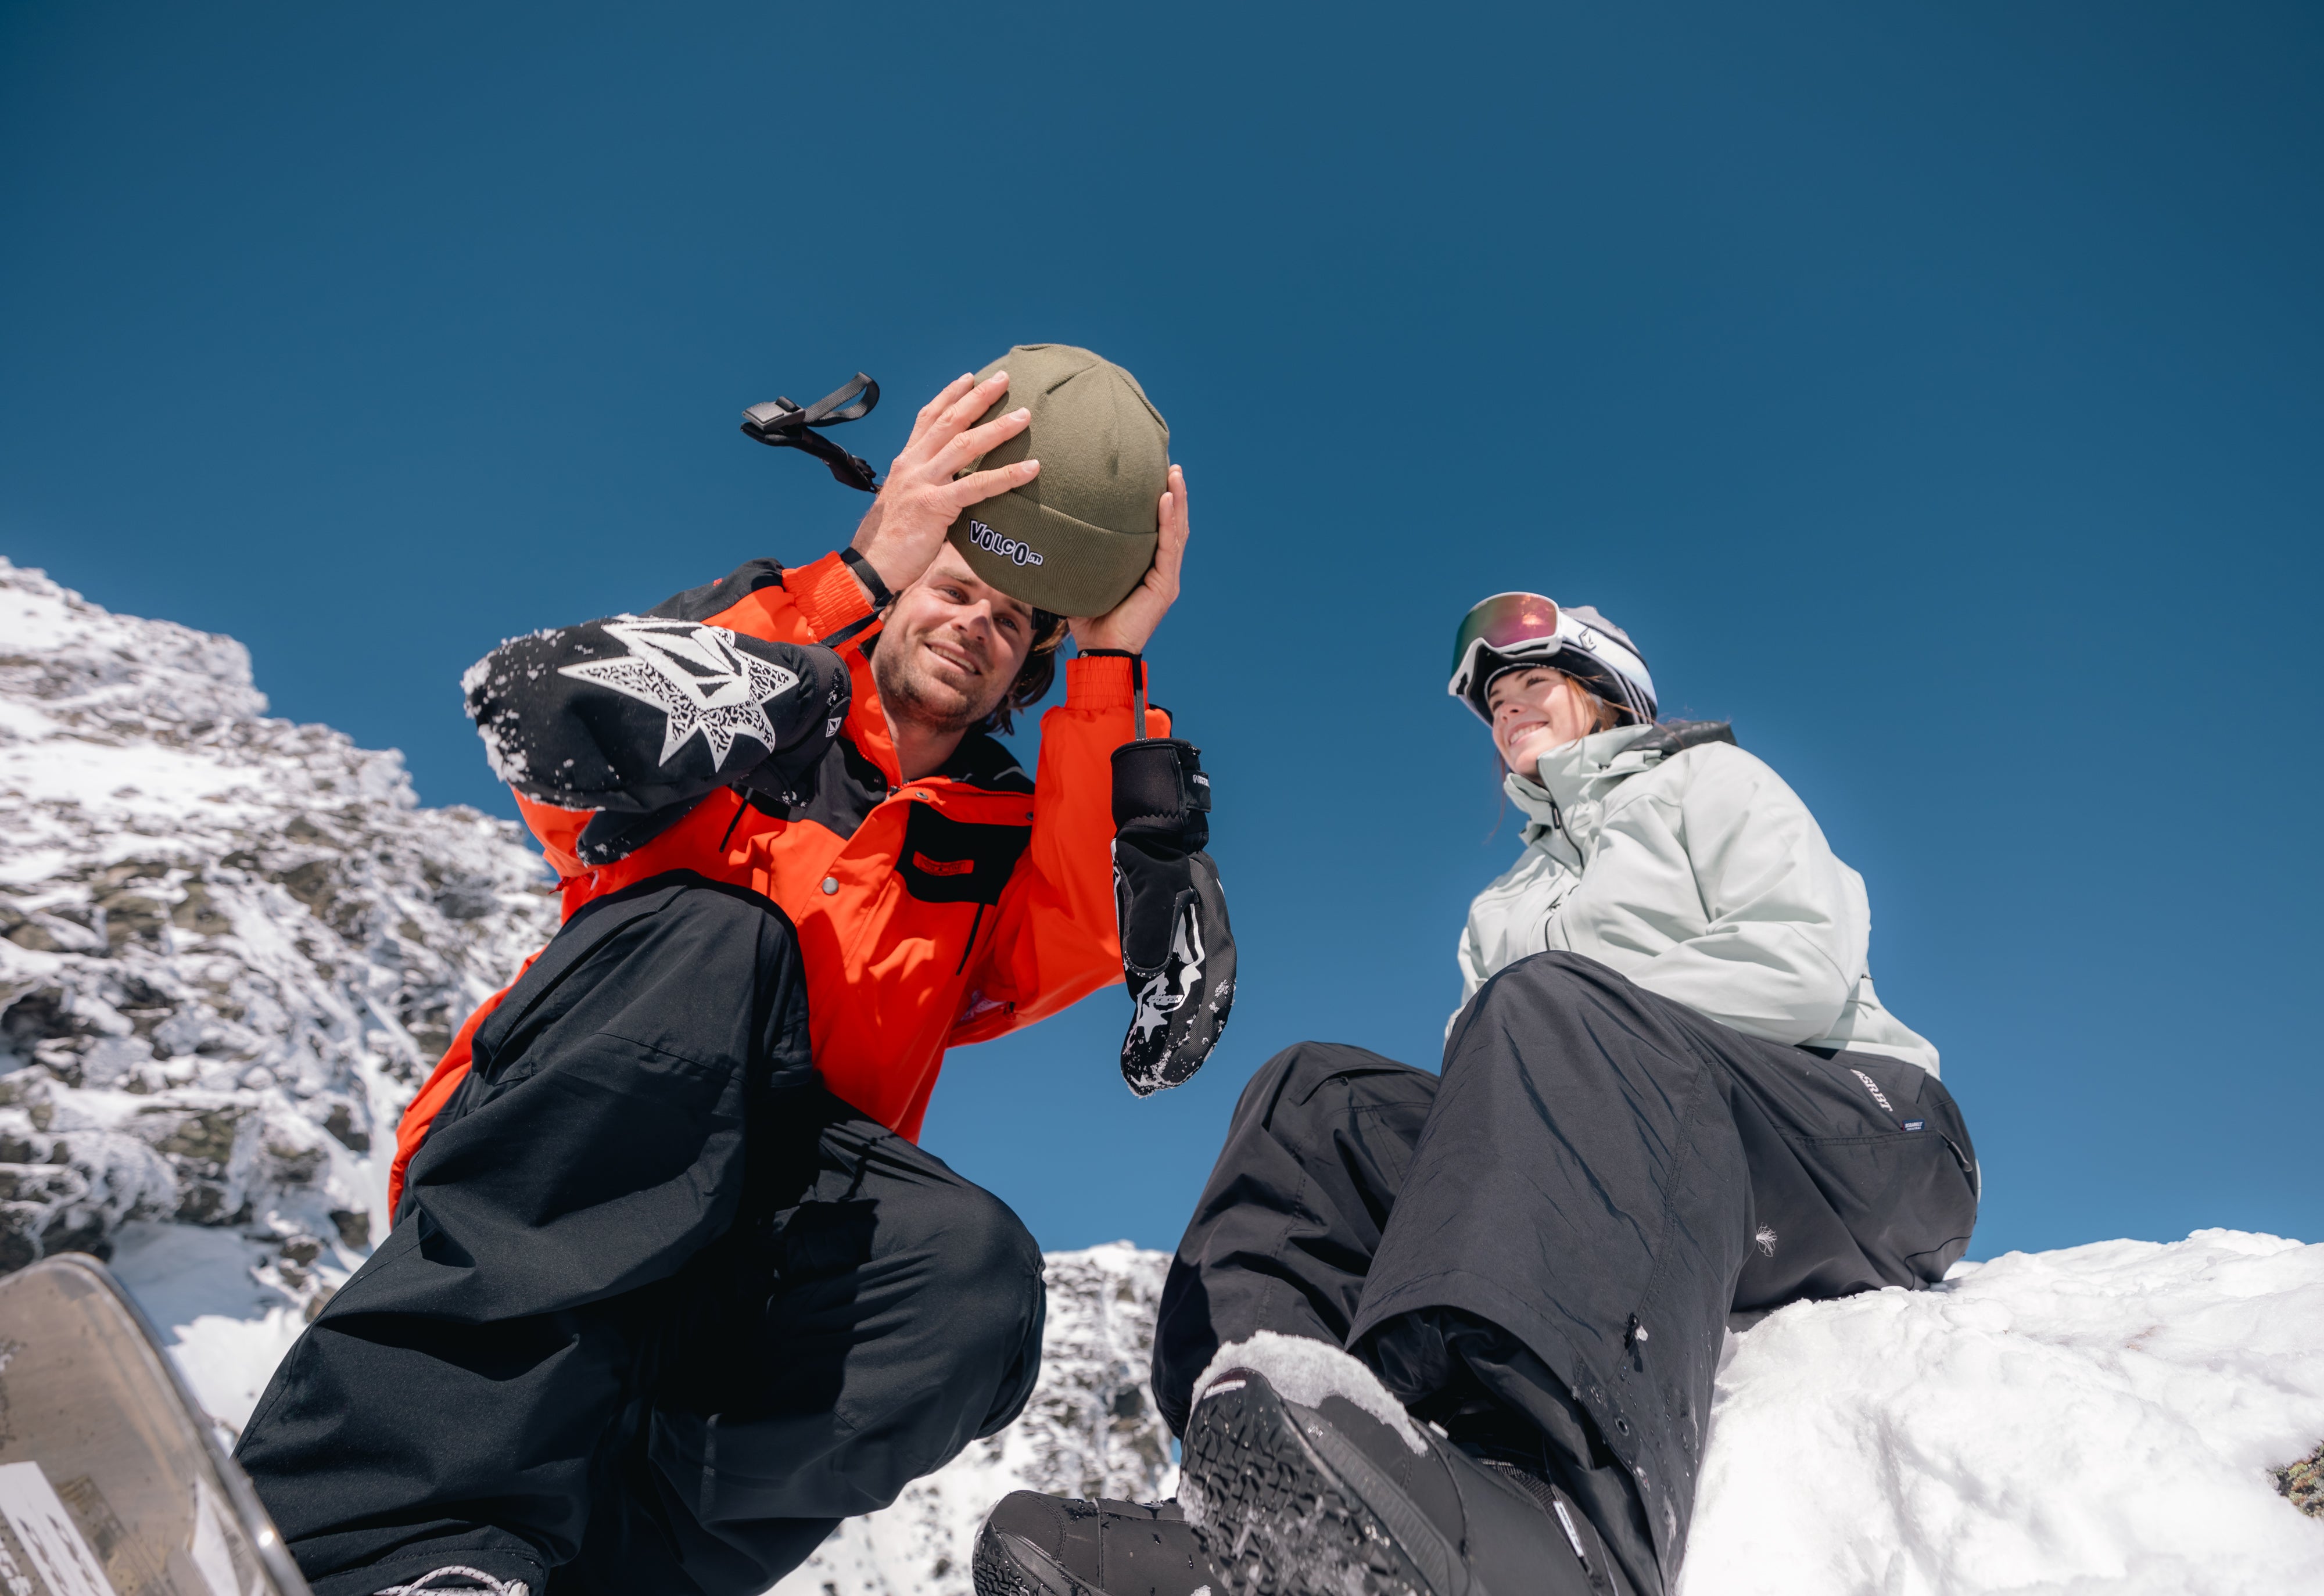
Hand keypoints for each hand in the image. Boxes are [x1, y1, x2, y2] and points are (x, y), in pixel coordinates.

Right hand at [848, 372, 1039, 600]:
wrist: (869, 565)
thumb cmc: (888, 541)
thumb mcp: (904, 503)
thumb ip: (924, 488)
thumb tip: (947, 488)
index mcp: (905, 462)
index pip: (928, 418)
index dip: (949, 395)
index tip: (969, 378)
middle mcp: (913, 465)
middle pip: (949, 421)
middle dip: (978, 397)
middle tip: (1004, 378)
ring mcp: (923, 484)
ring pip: (965, 445)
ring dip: (998, 428)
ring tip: (1025, 415)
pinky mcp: (935, 507)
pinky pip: (977, 487)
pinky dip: (1007, 475)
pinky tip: (1031, 467)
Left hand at [1071, 465, 1187, 653]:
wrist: (1100, 651)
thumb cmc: (1089, 618)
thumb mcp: (1083, 578)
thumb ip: (1077, 556)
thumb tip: (1048, 531)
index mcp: (1147, 569)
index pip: (1158, 530)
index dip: (1161, 503)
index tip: (1157, 475)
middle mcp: (1161, 571)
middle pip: (1173, 525)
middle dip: (1175, 494)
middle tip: (1171, 466)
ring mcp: (1166, 578)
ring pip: (1176, 532)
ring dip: (1177, 501)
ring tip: (1175, 474)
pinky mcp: (1165, 586)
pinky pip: (1168, 548)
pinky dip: (1168, 522)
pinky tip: (1166, 499)